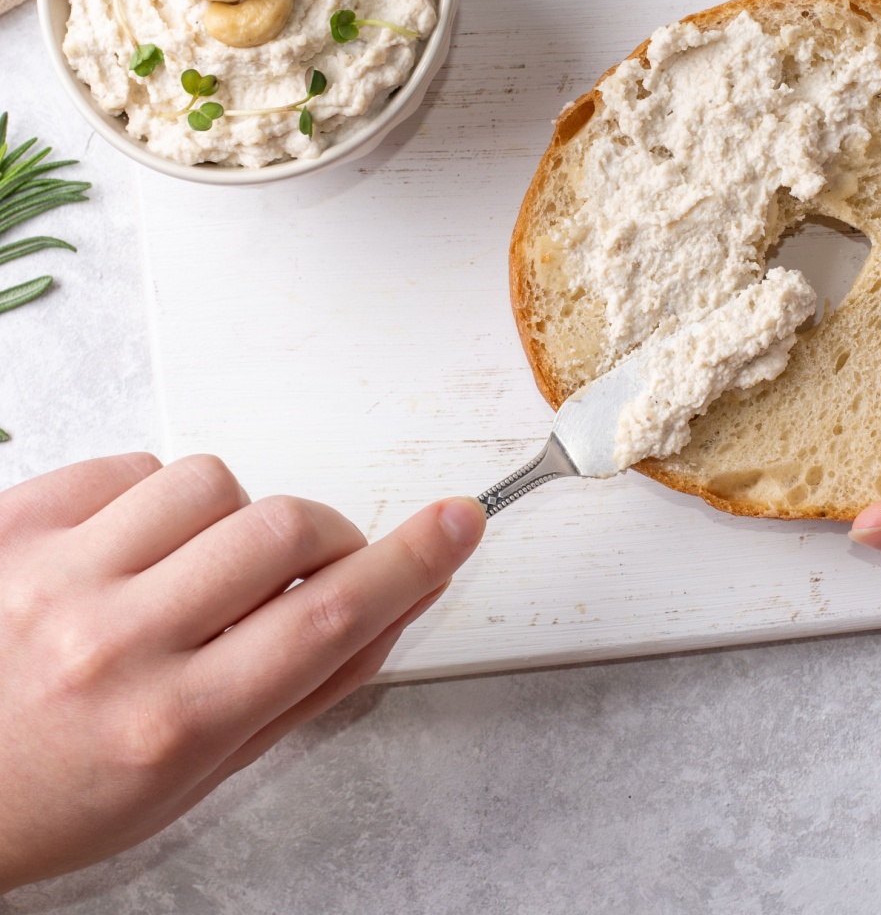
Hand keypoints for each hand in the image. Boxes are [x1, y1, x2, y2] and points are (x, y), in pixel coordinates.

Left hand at [0, 454, 485, 890]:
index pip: (331, 619)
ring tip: (197, 567)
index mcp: (171, 725)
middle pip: (285, 531)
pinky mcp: (12, 523)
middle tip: (315, 562)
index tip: (456, 523)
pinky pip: (132, 465)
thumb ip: (308, 686)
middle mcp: (112, 644)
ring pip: (211, 482)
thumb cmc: (61, 795)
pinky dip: (156, 497)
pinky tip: (135, 548)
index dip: (413, 561)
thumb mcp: (200, 775)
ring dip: (233, 518)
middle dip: (326, 537)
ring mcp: (53, 576)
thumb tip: (395, 603)